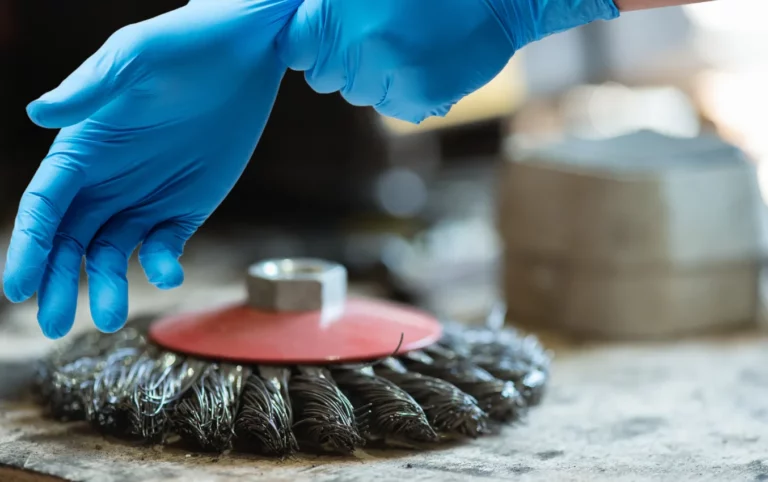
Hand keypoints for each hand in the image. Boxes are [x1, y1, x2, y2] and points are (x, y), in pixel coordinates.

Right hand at [3, 0, 300, 337]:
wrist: (242, 55)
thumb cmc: (182, 47)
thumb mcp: (135, 60)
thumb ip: (91, 91)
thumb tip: (38, 113)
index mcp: (82, 149)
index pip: (44, 205)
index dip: (29, 245)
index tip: (17, 288)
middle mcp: (105, 180)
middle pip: (70, 240)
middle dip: (58, 280)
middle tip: (54, 324)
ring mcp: (144, 197)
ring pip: (113, 252)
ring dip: (107, 285)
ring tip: (108, 319)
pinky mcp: (183, 208)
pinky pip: (165, 246)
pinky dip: (163, 265)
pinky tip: (168, 274)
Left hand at [276, 0, 618, 123]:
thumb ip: (332, 9)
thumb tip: (298, 42)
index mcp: (339, 6)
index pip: (295, 48)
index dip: (310, 44)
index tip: (329, 37)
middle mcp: (359, 40)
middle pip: (323, 76)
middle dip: (342, 61)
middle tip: (376, 37)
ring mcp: (389, 71)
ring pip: (358, 93)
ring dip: (375, 77)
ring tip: (407, 45)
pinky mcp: (419, 95)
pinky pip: (393, 107)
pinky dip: (406, 92)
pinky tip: (427, 63)